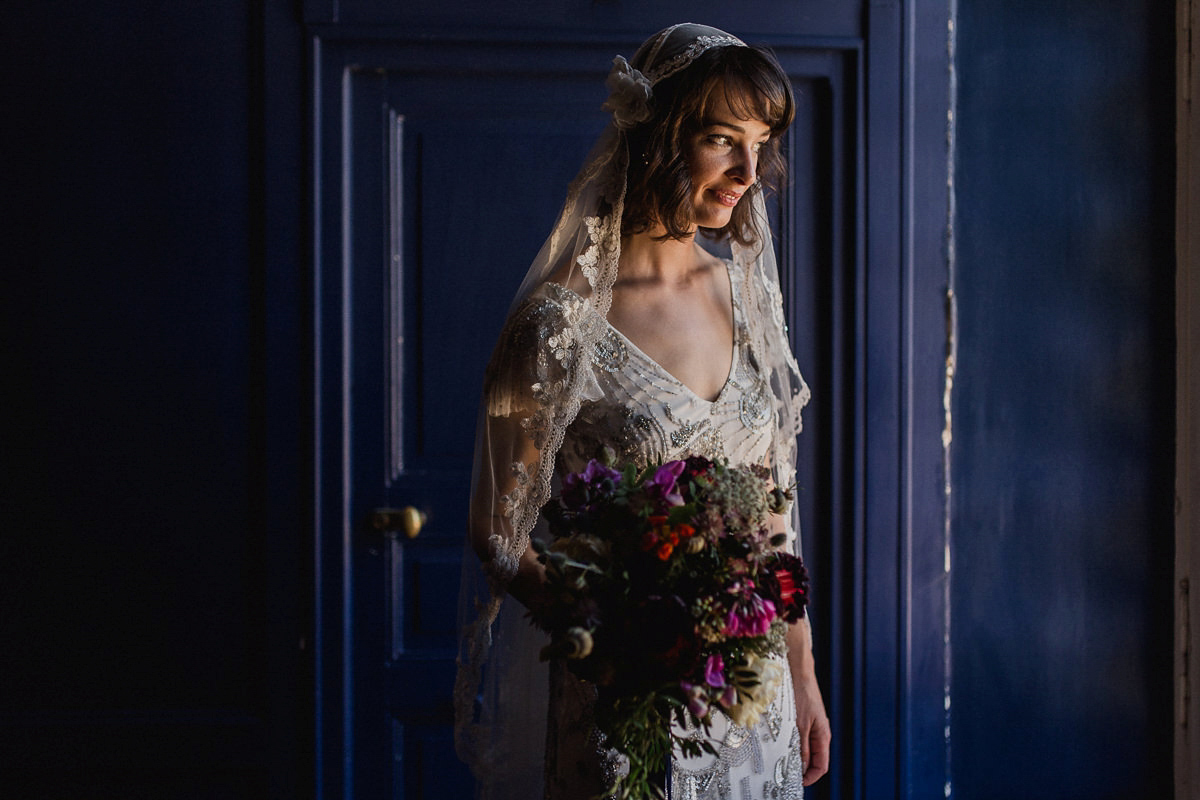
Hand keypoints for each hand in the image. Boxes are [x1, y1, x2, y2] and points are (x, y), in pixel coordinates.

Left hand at [786, 618, 829, 785]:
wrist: (798, 670)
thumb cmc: (802, 693)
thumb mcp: (799, 723)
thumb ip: (801, 746)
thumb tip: (801, 768)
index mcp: (823, 736)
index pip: (821, 766)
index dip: (810, 778)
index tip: (797, 783)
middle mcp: (818, 732)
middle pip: (812, 759)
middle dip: (799, 769)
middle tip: (782, 774)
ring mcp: (810, 725)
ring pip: (803, 749)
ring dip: (792, 756)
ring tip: (776, 760)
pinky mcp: (801, 718)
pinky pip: (797, 737)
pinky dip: (789, 744)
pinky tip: (776, 743)